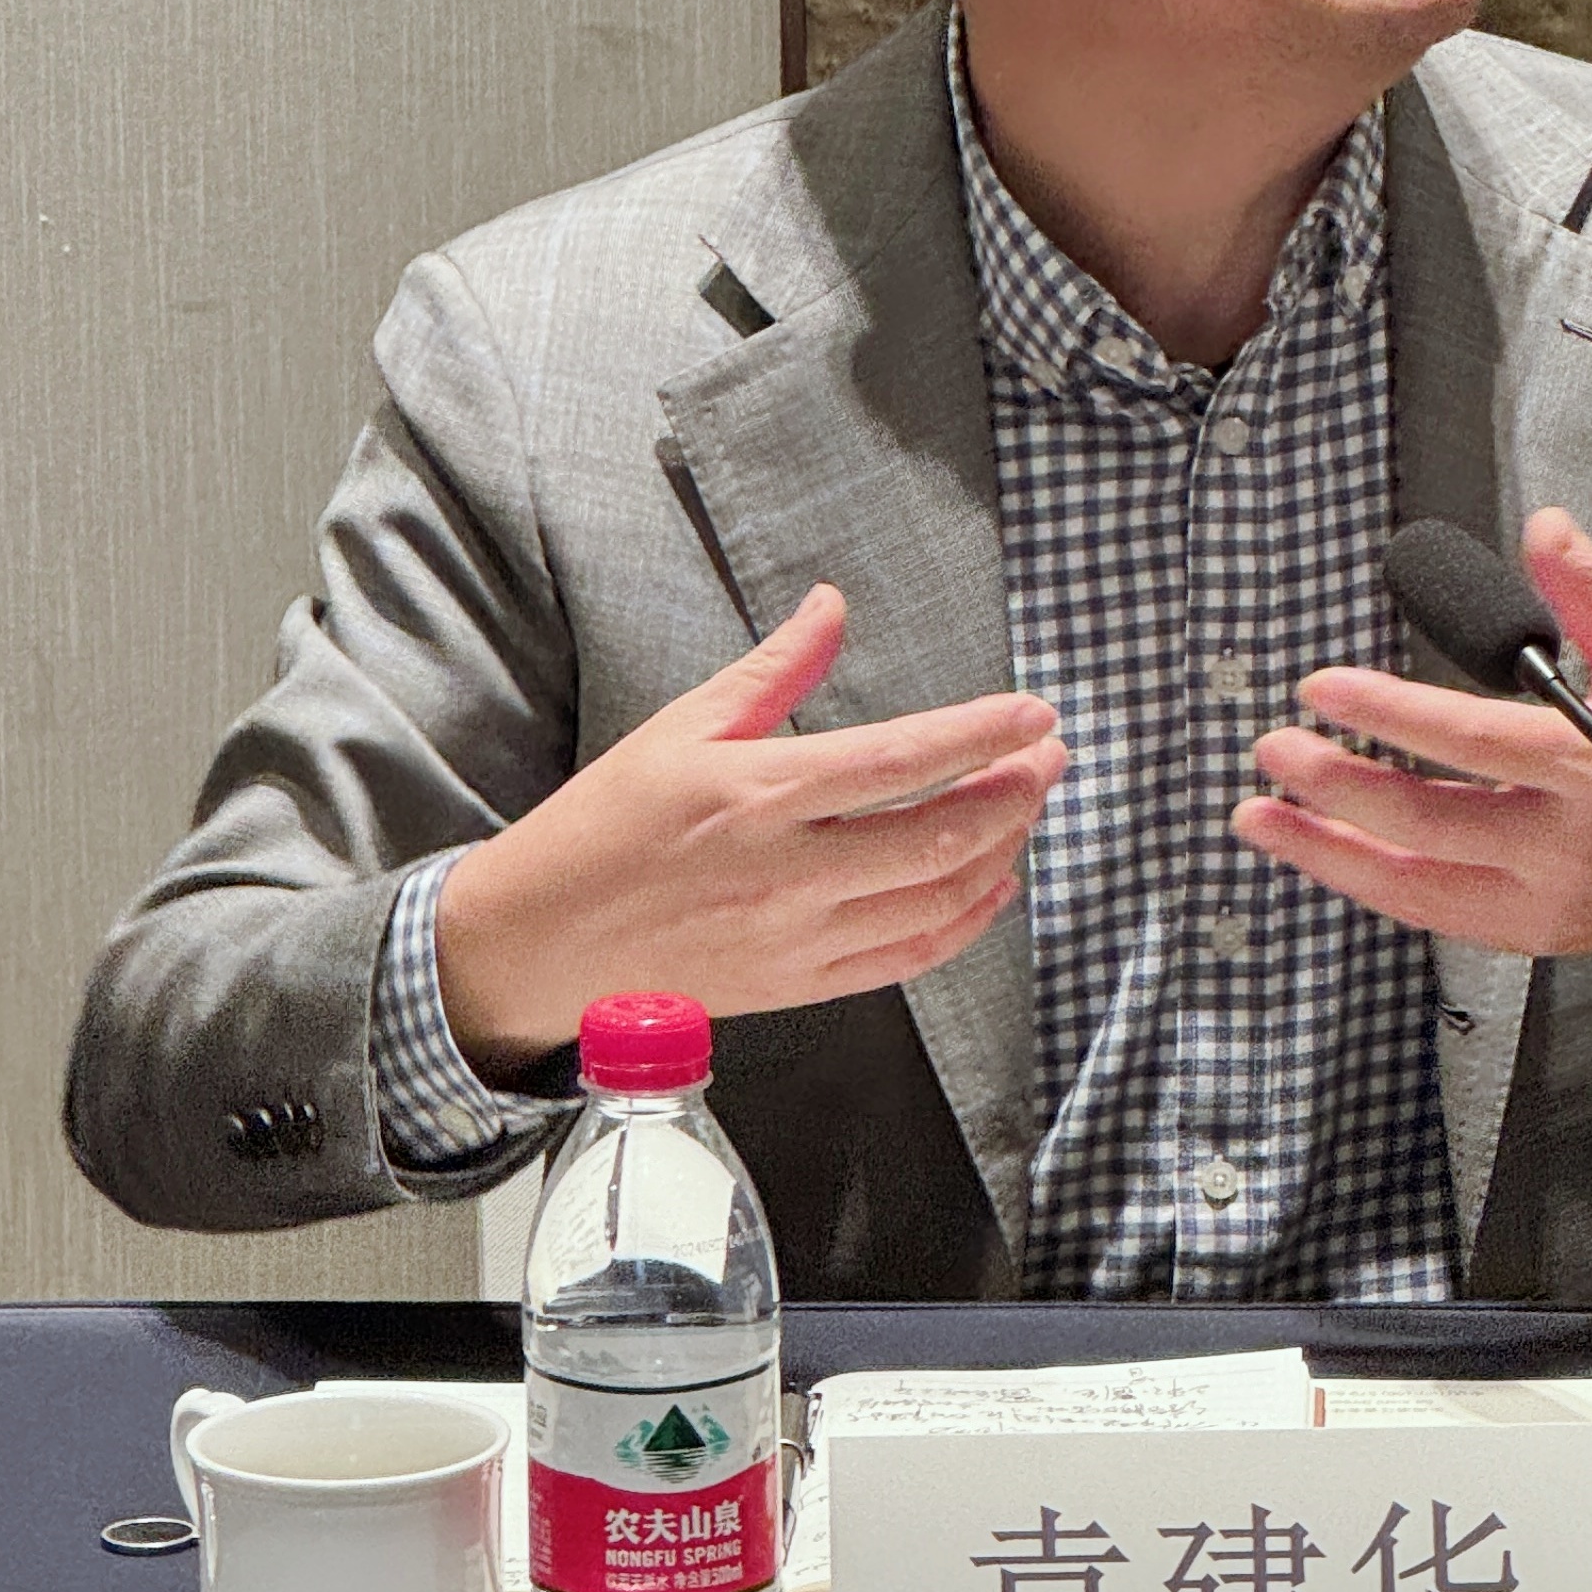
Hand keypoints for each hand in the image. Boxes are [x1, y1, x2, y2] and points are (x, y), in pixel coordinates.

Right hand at [435, 585, 1065, 1080]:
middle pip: (937, 836)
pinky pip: (907, 959)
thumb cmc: (605, 826)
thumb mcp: (680, 726)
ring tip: (1028, 809)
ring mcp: (797, 938)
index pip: (899, 761)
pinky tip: (992, 885)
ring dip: (999, 851)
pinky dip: (965, 923)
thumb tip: (831, 604)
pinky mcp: (798, 987)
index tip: (1034, 713)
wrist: (540, 941)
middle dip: (1014, 793)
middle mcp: (787, 871)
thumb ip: (772, 669)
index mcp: (758, 793)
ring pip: (934, 900)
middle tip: (1052, 757)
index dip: (980, 736)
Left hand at [1230, 507, 1591, 953]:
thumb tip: (1540, 525)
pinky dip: (1373, 887)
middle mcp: (1570, 845)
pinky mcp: (1541, 935)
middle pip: (1428, 822)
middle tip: (1271, 748)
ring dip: (1328, 854)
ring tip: (1257, 817)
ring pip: (1417, 887)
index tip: (1320, 687)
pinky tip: (1322, 856)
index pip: (1472, 741)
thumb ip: (1591, 593)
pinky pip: (1438, 917)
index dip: (1388, 715)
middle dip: (1336, 788)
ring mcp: (1553, 902)